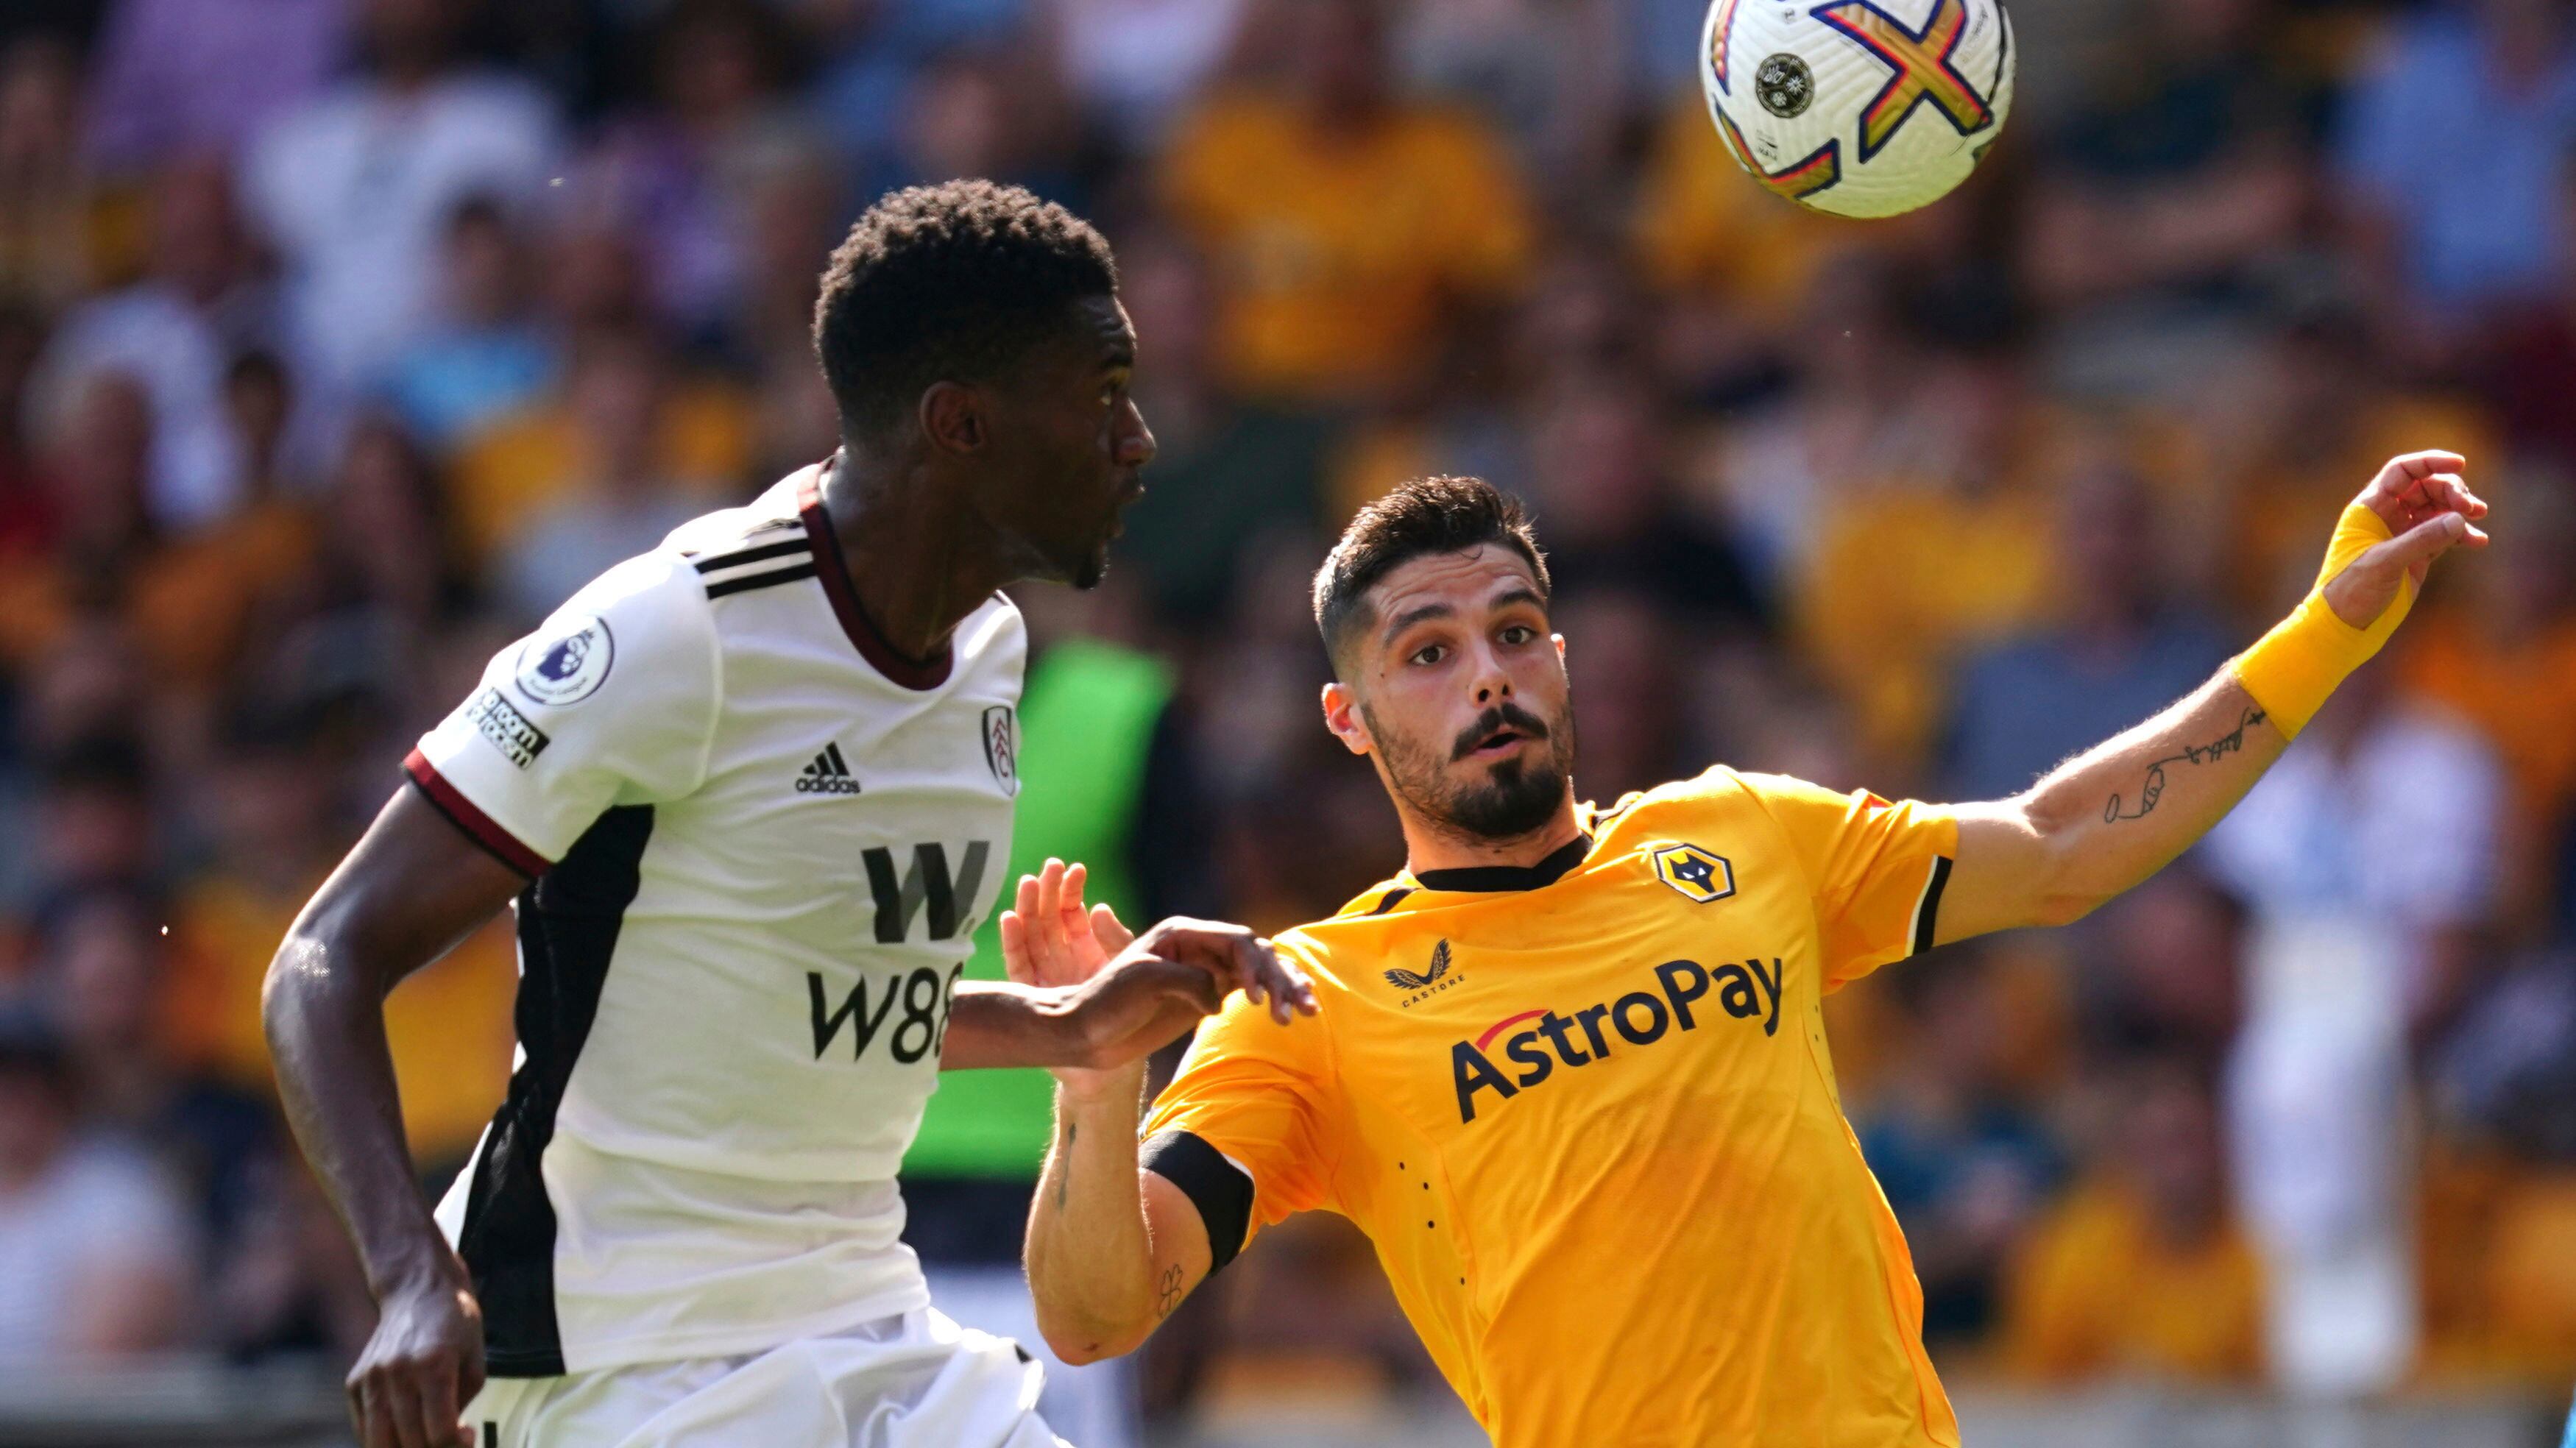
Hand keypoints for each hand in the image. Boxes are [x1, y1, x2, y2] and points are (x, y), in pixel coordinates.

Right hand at [347, 1267, 483, 1447]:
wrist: (418, 1290)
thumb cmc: (455, 1325)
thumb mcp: (475, 1361)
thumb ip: (462, 1405)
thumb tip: (450, 1442)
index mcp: (434, 1366)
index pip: (439, 1433)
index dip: (456, 1445)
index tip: (467, 1436)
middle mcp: (398, 1373)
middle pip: (410, 1442)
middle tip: (446, 1440)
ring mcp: (371, 1378)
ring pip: (379, 1443)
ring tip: (424, 1438)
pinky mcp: (355, 1381)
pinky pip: (364, 1428)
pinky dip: (384, 1438)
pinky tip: (405, 1427)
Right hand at [999, 859, 1132, 990]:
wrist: (1120, 1044)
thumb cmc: (1127, 999)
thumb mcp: (1127, 963)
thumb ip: (1115, 938)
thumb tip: (1098, 907)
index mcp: (1084, 946)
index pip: (1071, 910)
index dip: (1071, 889)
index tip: (1077, 869)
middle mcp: (1061, 956)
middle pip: (1048, 917)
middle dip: (1048, 889)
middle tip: (1052, 865)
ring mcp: (1045, 972)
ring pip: (1029, 934)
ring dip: (1027, 907)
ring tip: (1029, 881)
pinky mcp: (1031, 992)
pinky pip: (1017, 964)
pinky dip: (1011, 941)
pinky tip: (1009, 916)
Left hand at [1123, 917, 1318, 1028]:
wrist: (1083, 1033)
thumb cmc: (1105, 1002)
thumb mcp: (1146, 982)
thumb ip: (1190, 981)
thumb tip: (1222, 998)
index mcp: (1181, 933)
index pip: (1234, 940)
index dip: (1253, 964)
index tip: (1255, 997)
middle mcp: (1198, 947)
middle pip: (1254, 953)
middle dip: (1280, 978)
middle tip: (1296, 1009)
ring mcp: (1205, 971)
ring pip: (1259, 971)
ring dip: (1286, 988)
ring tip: (1307, 1013)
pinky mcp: (1208, 994)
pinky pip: (1251, 990)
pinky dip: (1275, 1000)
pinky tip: (1294, 1013)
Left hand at [2324, 450, 2489, 627]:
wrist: (2345, 625)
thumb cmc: (2351, 590)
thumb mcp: (2384, 562)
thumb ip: (2421, 539)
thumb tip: (2459, 518)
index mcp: (2369, 508)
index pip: (2402, 472)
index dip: (2430, 462)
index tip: (2460, 464)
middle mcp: (2386, 517)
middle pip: (2426, 487)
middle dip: (2451, 490)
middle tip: (2470, 507)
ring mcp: (2403, 535)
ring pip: (2438, 509)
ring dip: (2460, 509)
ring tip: (2478, 516)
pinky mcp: (2416, 555)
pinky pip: (2445, 535)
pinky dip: (2462, 534)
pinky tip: (2478, 541)